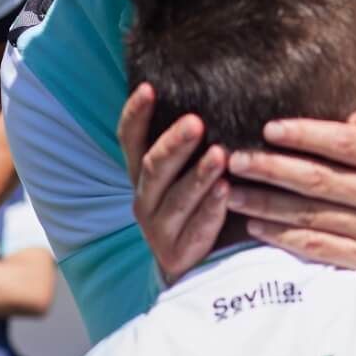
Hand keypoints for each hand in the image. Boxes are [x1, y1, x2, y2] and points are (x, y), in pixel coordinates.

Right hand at [118, 83, 228, 282]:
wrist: (197, 267)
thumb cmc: (199, 206)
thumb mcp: (187, 173)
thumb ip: (194, 142)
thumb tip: (219, 90)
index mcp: (143, 175)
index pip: (129, 139)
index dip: (135, 114)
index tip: (148, 87)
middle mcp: (144, 199)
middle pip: (153, 167)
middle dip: (174, 143)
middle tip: (196, 122)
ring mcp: (158, 229)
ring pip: (175, 199)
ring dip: (197, 176)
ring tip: (220, 155)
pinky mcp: (177, 255)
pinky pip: (195, 230)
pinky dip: (211, 210)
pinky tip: (226, 191)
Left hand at [224, 51, 355, 278]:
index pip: (346, 143)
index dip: (306, 135)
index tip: (269, 128)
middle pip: (319, 180)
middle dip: (272, 169)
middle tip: (235, 159)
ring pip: (311, 215)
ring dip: (267, 205)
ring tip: (232, 192)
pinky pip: (318, 248)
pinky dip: (284, 239)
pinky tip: (255, 227)